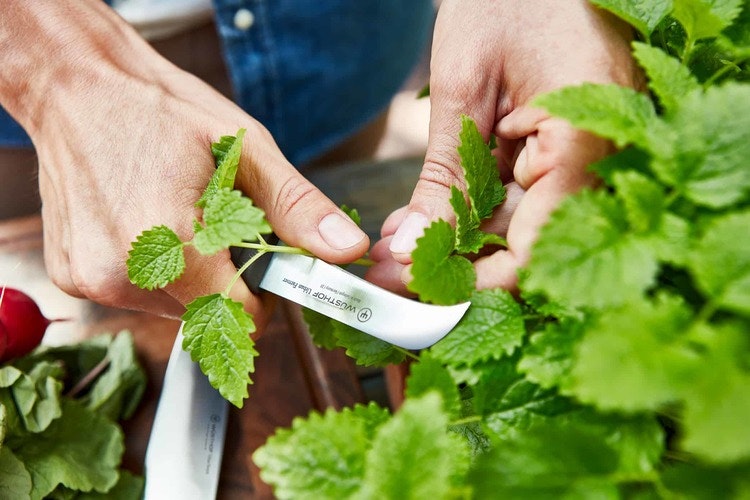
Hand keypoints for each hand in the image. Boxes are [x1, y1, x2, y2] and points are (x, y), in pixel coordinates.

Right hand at [0, 1, 367, 323]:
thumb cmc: (162, 110)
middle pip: (208, 315)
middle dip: (228, 281)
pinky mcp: (71, 279)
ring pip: (174, 308)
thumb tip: (347, 250)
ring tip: (181, 216)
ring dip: (192, 276)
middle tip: (219, 223)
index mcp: (171, 241)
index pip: (241, 318)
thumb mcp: (245, 150)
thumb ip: (297, 209)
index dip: (265, 297)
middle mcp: (122, 273)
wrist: (77, 87)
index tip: (265, 263)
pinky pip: (137, 295)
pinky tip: (148, 223)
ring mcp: (91, 281)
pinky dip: (157, 271)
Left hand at [367, 0, 641, 293]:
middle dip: (454, 271)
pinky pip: (517, 203)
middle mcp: (597, 160)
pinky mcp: (560, 154)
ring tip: (392, 249)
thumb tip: (412, 254)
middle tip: (390, 280)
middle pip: (526, 251)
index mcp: (584, 140)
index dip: (475, 288)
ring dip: (454, 246)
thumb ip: (445, 178)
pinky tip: (419, 222)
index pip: (537, 252)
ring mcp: (582, 158)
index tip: (417, 303)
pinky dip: (468, 215)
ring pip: (517, 232)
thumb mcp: (464, 88)